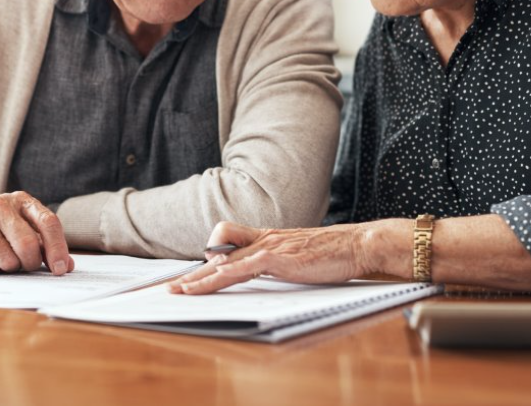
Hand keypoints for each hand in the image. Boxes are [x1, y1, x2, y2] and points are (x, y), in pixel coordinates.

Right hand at [0, 191, 73, 275]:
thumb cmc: (1, 231)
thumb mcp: (26, 231)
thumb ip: (47, 247)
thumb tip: (66, 266)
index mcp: (23, 201)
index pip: (48, 222)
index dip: (57, 248)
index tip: (60, 270)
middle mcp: (1, 205)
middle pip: (27, 244)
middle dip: (31, 263)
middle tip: (27, 266)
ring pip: (8, 260)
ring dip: (10, 268)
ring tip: (4, 259)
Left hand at [167, 221, 370, 294]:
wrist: (357, 244)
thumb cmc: (332, 252)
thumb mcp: (299, 255)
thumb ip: (279, 261)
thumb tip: (264, 271)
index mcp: (268, 239)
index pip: (228, 244)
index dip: (208, 259)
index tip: (194, 274)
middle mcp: (264, 240)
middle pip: (219, 255)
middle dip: (195, 274)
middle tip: (173, 288)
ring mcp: (271, 247)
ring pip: (225, 262)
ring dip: (201, 278)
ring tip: (182, 292)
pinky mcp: (280, 258)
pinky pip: (244, 267)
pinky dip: (225, 275)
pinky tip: (213, 283)